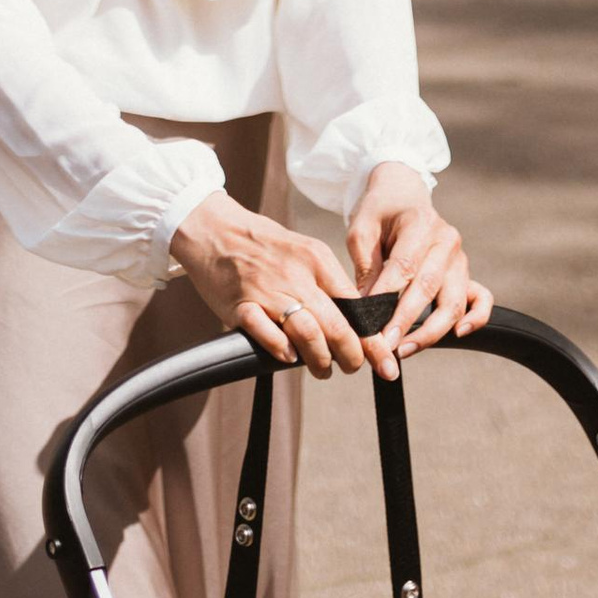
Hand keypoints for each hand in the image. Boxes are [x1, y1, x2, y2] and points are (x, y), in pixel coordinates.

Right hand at [168, 191, 367, 377]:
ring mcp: (267, 291)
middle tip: (352, 367)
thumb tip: (353, 322)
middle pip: (336, 325)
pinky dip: (281, 349)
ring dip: (320, 360)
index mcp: (316, 259)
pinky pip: (266, 333)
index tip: (383, 361)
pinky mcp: (241, 306)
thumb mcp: (303, 252)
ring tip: (322, 369)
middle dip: (351, 356)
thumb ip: (326, 282)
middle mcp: (296, 275)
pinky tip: (288, 356)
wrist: (214, 229)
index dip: (371, 340)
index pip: (355, 305)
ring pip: (307, 333)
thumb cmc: (262, 245)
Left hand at [346, 166, 491, 374]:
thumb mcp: (362, 230)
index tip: (370, 325)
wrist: (402, 194)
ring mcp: (460, 257)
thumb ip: (366, 267)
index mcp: (420, 223)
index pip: (404, 266)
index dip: (386, 298)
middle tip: (385, 345)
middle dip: (405, 321)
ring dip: (430, 331)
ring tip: (404, 349)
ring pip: (453, 301)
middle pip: (428, 287)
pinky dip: (475, 318)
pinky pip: (481, 298)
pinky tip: (457, 334)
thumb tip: (365, 310)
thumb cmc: (380, 212)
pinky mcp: (466, 272)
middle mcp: (446, 240)